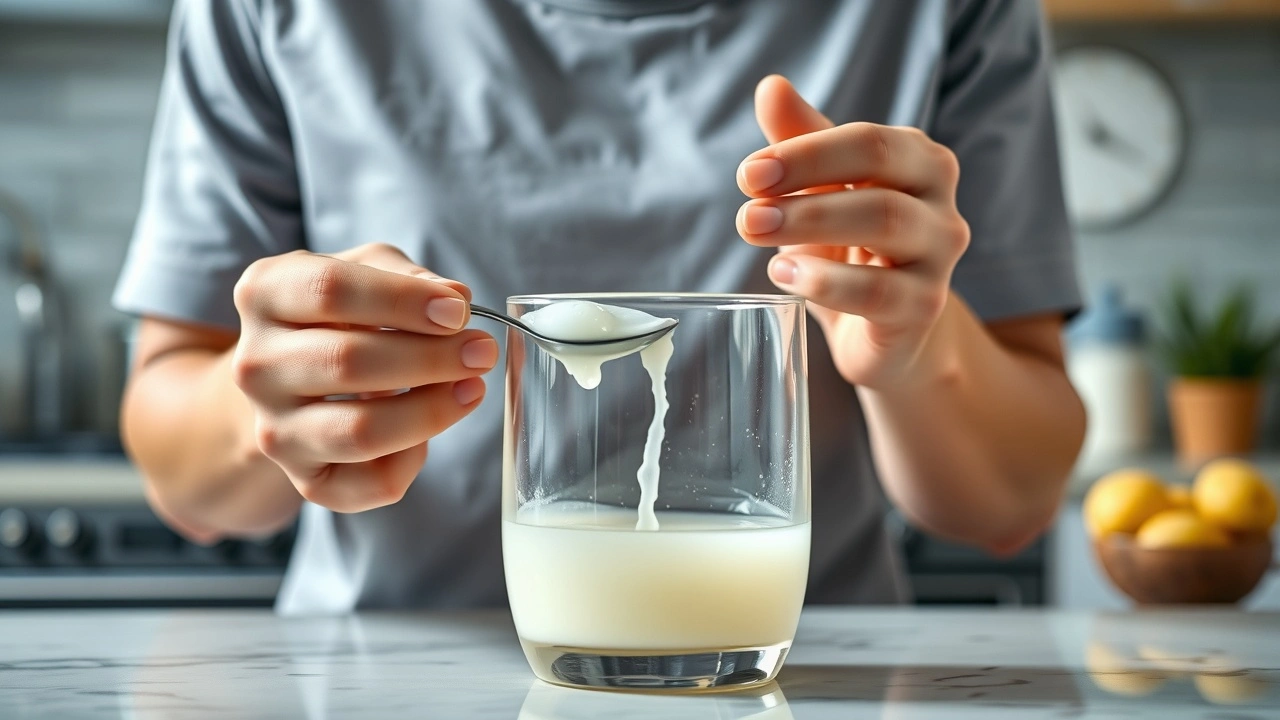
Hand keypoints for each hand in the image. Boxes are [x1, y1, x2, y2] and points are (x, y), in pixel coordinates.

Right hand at [230, 243, 495, 512]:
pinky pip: (369, 484)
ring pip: (360, 432)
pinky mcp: (305, 480)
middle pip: (347, 363)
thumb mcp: (368, 271)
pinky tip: (428, 433)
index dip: (402, 300)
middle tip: (481, 351)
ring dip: (430, 411)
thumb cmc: (341, 314)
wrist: (294, 379)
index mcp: (265, 293)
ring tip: (471, 388)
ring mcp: (275, 429)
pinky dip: (412, 460)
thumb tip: (455, 299)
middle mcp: (256, 365)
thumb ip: (407, 276)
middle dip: (430, 358)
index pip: (330, 291)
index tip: (459, 311)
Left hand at [735, 76, 970, 389]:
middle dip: (805, 185)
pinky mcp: (925, 307)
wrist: (883, 327)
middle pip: (879, 171)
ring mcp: (940, 255)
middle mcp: (940, 200)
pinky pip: (878, 291)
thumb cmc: (852, 247)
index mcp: (919, 160)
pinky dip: (825, 281)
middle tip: (747, 210)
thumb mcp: (823, 192)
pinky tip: (784, 275)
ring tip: (758, 235)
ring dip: (810, 224)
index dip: (805, 152)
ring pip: (884, 222)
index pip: (866, 140)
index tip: (749, 174)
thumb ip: (800, 141)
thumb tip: (771, 87)